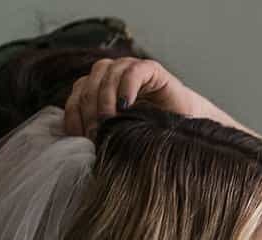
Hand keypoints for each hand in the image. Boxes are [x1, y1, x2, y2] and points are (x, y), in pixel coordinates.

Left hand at [61, 57, 210, 138]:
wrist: (187, 134)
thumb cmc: (151, 137)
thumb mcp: (118, 138)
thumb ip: (98, 135)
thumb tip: (75, 148)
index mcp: (97, 90)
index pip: (75, 98)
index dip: (74, 117)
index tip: (80, 140)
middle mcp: (110, 75)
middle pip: (87, 85)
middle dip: (89, 111)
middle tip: (95, 133)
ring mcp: (129, 69)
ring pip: (105, 75)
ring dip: (104, 99)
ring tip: (109, 121)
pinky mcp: (150, 69)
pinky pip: (132, 72)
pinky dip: (126, 87)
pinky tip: (126, 106)